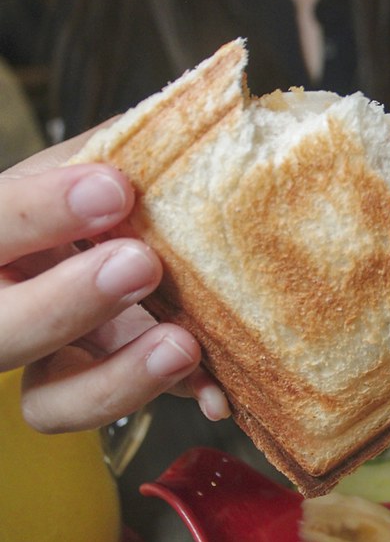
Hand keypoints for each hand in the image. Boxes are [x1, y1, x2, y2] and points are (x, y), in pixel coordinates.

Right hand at [0, 131, 229, 431]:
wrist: (114, 242)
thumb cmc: (96, 196)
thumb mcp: (92, 163)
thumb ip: (122, 149)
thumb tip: (190, 126)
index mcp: (0, 234)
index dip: (38, 212)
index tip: (113, 189)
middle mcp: (3, 303)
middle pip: (0, 329)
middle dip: (69, 302)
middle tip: (142, 265)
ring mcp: (46, 357)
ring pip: (47, 401)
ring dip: (118, 378)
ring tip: (183, 344)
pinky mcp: (94, 390)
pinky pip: (119, 414)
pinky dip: (171, 400)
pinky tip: (216, 391)